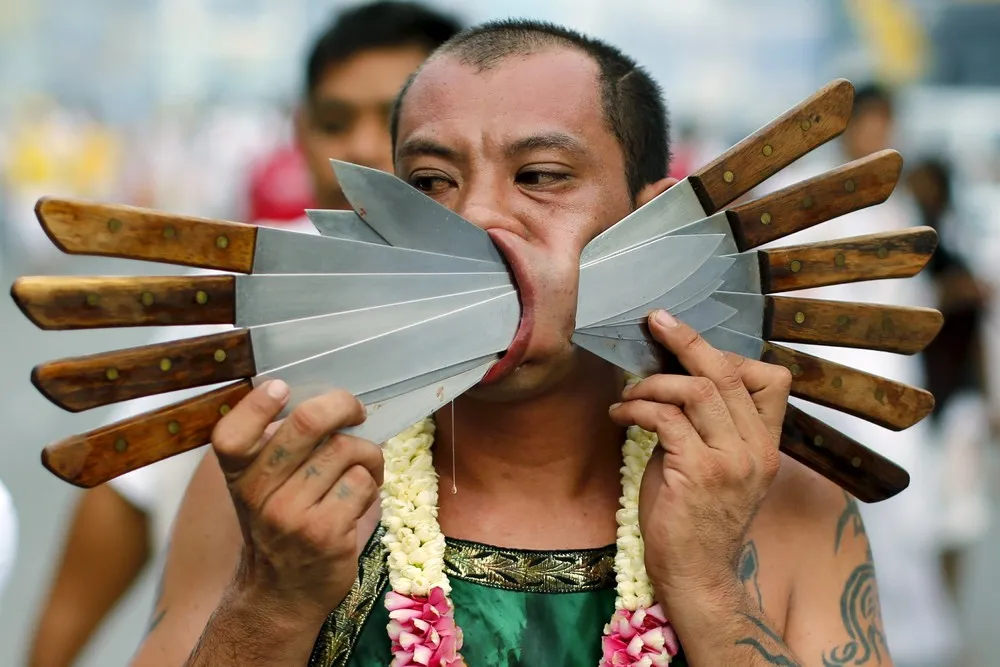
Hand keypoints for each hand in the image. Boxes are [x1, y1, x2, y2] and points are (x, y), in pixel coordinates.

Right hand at [210, 380, 381, 621]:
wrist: (281, 595)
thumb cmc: (280, 527)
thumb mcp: (261, 488)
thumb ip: (278, 447)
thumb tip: (327, 399)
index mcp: (238, 475)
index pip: (231, 434)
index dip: (256, 405)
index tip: (281, 389)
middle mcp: (258, 494)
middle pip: (307, 423)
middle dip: (343, 405)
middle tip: (356, 410)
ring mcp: (291, 515)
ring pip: (346, 450)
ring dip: (367, 453)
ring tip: (364, 467)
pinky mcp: (326, 533)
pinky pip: (362, 483)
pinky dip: (371, 483)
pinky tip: (363, 494)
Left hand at [608, 310, 790, 608]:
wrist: (697, 574)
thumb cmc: (696, 519)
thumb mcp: (717, 465)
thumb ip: (710, 424)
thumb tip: (677, 376)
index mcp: (767, 444)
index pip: (772, 379)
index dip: (731, 355)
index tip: (691, 349)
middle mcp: (758, 449)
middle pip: (727, 373)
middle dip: (687, 341)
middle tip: (656, 322)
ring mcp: (732, 461)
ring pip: (697, 390)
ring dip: (653, 382)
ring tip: (630, 393)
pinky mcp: (699, 473)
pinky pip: (666, 419)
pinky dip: (638, 408)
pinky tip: (621, 413)